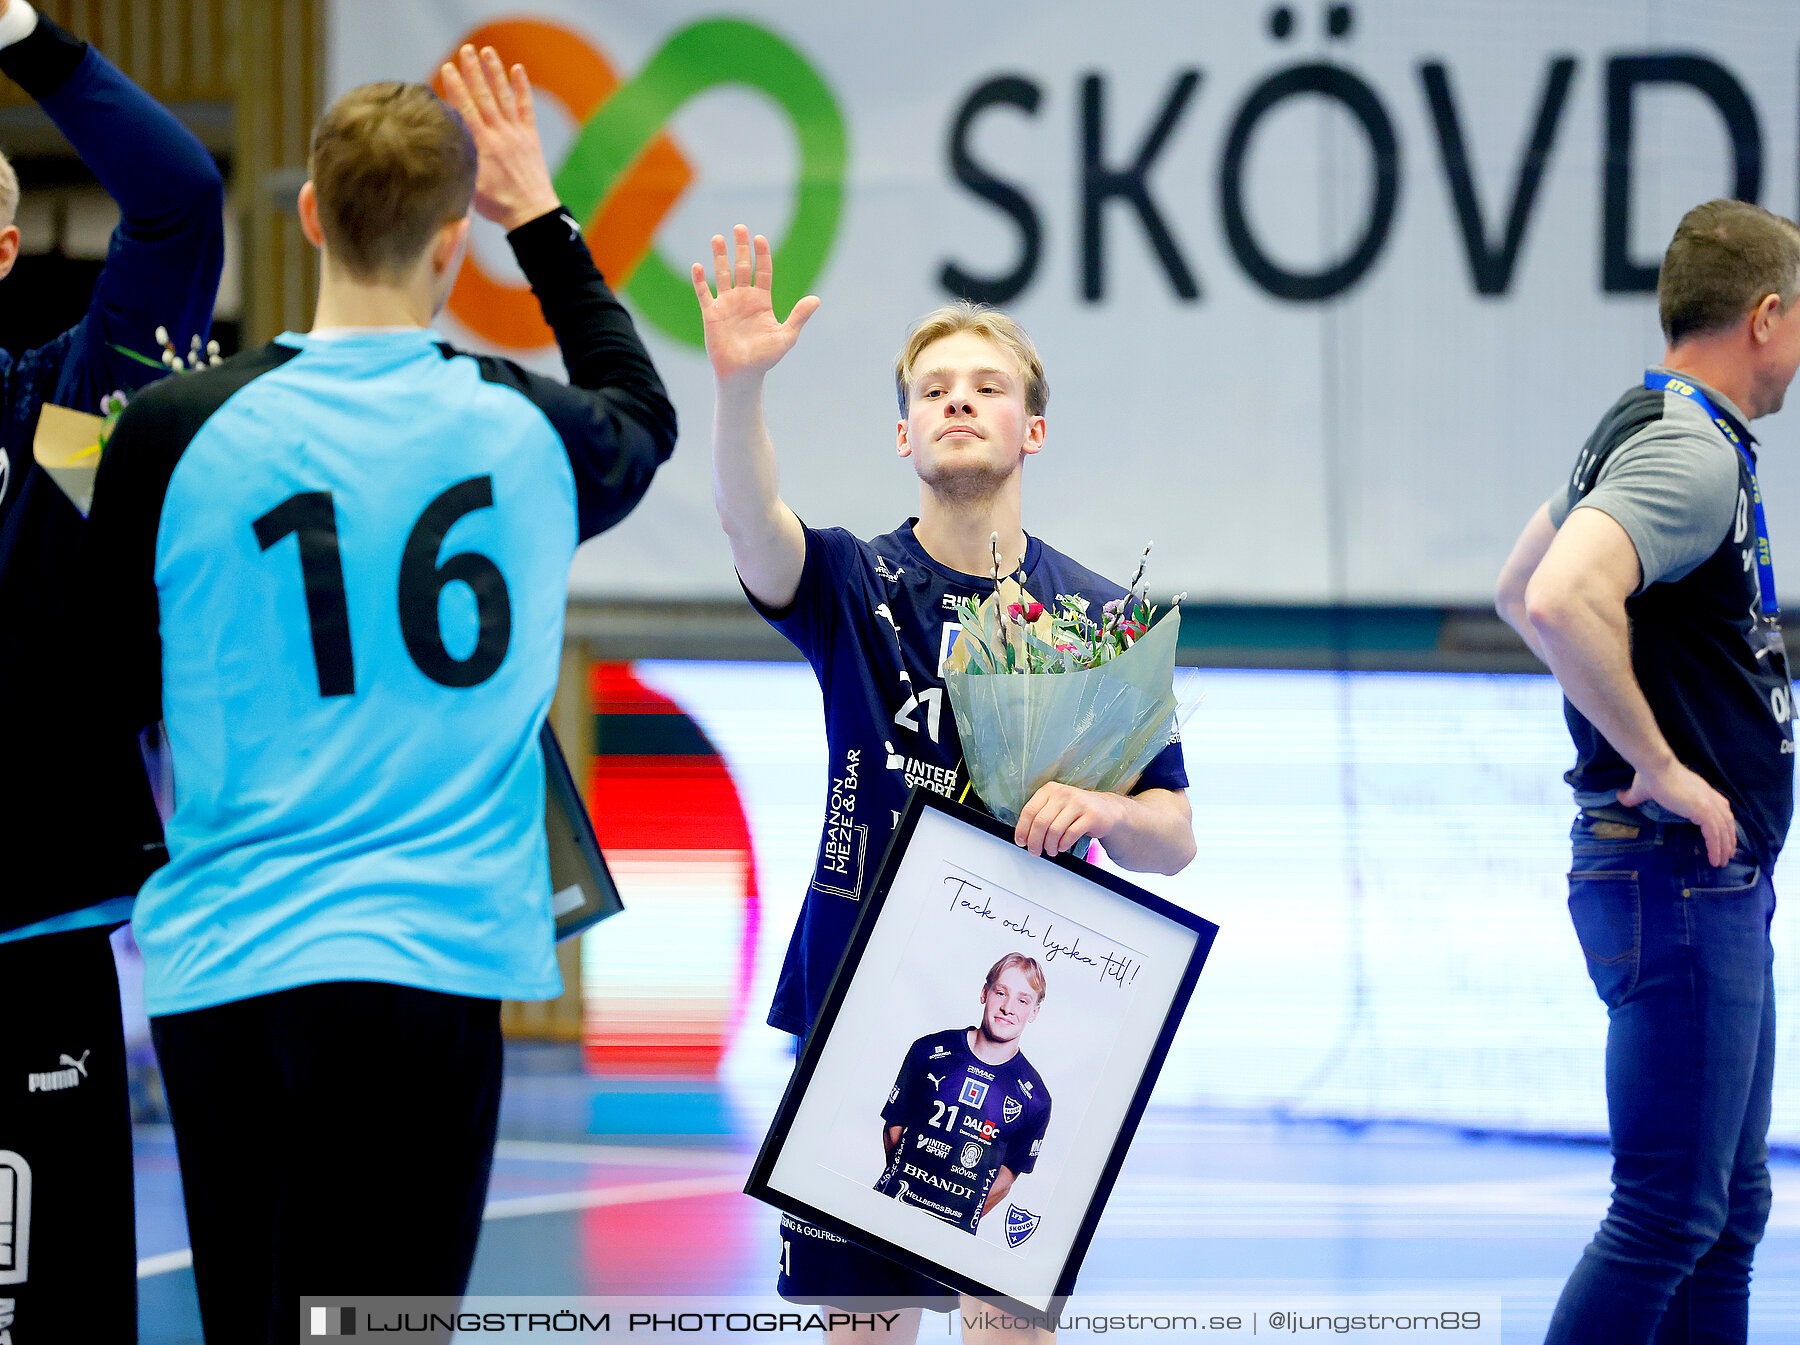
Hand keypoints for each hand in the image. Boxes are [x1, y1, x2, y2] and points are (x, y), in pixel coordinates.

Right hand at [439, 45, 560, 231]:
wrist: (532, 213)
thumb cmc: (497, 205)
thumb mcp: (469, 187)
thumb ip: (456, 164)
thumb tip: (437, 148)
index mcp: (481, 145)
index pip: (465, 109)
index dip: (456, 87)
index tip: (448, 67)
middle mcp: (499, 134)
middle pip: (483, 96)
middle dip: (473, 71)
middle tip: (465, 49)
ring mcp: (517, 134)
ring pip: (504, 96)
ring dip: (495, 72)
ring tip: (487, 51)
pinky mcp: (530, 137)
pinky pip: (526, 107)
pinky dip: (522, 88)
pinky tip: (518, 69)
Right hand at [690, 225, 818, 384]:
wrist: (743, 374)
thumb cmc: (765, 358)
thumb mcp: (786, 336)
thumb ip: (799, 316)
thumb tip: (816, 299)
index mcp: (762, 300)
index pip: (762, 271)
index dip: (762, 254)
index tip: (759, 238)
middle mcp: (743, 298)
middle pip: (742, 266)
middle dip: (741, 247)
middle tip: (740, 227)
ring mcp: (726, 304)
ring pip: (721, 274)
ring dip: (719, 256)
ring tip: (718, 238)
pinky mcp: (711, 314)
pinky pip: (704, 293)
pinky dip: (700, 281)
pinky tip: (698, 266)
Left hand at [1015, 783, 1126, 857]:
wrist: (1107, 811)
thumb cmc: (1077, 811)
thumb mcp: (1056, 807)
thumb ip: (1040, 815)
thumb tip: (1023, 835)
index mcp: (1050, 789)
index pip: (1029, 810)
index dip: (1022, 829)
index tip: (1021, 841)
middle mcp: (1063, 793)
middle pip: (1040, 822)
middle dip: (1034, 841)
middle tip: (1034, 851)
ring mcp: (1078, 803)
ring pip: (1054, 830)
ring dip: (1049, 846)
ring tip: (1050, 850)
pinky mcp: (1091, 815)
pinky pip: (1070, 835)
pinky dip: (1063, 845)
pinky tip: (1062, 847)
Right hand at [1618, 762, 1736, 865]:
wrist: (1655, 768)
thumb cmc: (1649, 776)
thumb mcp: (1643, 788)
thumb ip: (1633, 795)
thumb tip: (1619, 796)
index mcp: (1702, 790)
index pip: (1722, 808)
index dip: (1725, 824)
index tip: (1725, 836)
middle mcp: (1709, 797)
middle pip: (1727, 821)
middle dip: (1729, 839)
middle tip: (1727, 855)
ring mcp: (1708, 804)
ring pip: (1723, 831)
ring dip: (1724, 848)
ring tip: (1721, 862)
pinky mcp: (1703, 811)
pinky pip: (1714, 835)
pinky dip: (1716, 848)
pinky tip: (1714, 859)